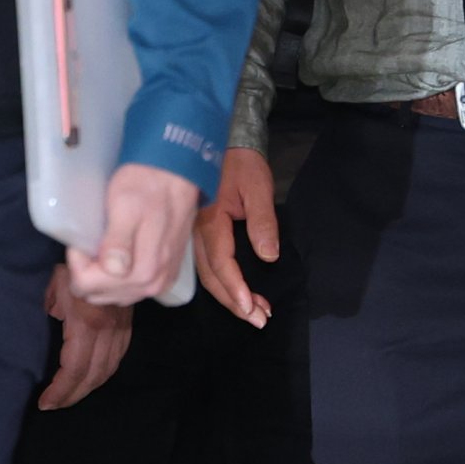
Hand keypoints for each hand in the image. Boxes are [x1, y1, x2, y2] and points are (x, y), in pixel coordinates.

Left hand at [39, 269, 131, 407]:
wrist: (117, 248)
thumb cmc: (82, 259)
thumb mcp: (59, 279)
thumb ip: (52, 303)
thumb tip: (53, 315)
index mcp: (87, 323)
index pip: (75, 368)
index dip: (61, 389)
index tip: (45, 401)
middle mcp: (108, 330)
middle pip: (92, 374)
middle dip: (72, 394)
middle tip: (54, 405)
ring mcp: (121, 328)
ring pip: (108, 368)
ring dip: (89, 386)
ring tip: (70, 395)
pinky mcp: (128, 325)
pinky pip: (118, 356)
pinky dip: (104, 372)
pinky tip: (92, 376)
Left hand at [69, 162, 200, 306]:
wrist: (177, 174)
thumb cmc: (146, 185)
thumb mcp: (125, 205)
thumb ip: (118, 240)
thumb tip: (112, 268)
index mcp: (143, 271)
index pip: (87, 284)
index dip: (78, 261)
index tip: (83, 238)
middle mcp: (154, 284)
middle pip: (99, 294)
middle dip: (88, 271)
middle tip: (93, 241)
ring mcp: (161, 283)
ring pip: (113, 295)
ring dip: (101, 277)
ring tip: (104, 247)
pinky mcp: (166, 276)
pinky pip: (131, 291)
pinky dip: (117, 280)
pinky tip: (119, 256)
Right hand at [196, 145, 281, 324]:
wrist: (224, 143)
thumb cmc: (242, 165)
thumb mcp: (258, 188)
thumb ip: (262, 222)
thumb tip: (268, 256)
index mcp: (211, 221)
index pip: (221, 263)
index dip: (235, 288)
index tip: (250, 308)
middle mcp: (198, 233)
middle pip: (212, 277)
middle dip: (234, 302)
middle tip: (258, 320)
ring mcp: (196, 235)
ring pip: (209, 274)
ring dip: (230, 297)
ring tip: (255, 313)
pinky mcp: (200, 235)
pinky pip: (208, 265)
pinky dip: (224, 283)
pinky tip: (239, 293)